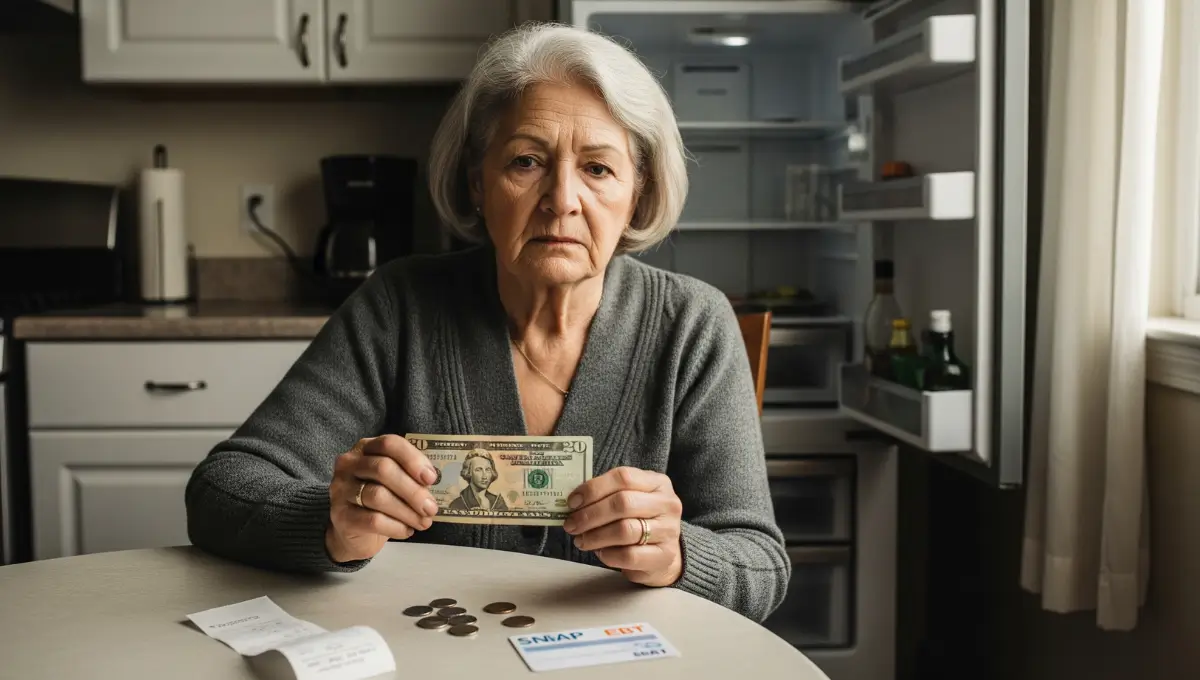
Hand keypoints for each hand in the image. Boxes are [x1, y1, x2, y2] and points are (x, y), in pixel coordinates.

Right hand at [326, 434, 440, 562]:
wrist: (354, 532)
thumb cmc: (380, 501)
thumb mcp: (395, 482)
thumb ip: (411, 477)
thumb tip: (431, 484)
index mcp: (366, 448)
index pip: (389, 444)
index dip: (412, 459)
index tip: (431, 478)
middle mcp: (349, 464)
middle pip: (383, 469)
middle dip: (413, 490)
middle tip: (431, 508)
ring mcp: (341, 489)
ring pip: (378, 496)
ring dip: (407, 512)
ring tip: (423, 522)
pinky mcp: (340, 516)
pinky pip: (372, 520)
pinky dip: (396, 527)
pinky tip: (407, 531)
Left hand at [563, 466, 683, 586]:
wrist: (664, 553)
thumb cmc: (640, 521)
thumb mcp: (631, 499)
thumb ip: (607, 495)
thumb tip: (574, 502)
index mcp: (657, 482)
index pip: (623, 477)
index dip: (593, 488)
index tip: (572, 502)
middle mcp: (667, 503)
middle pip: (623, 503)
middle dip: (590, 515)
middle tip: (571, 525)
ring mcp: (669, 530)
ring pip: (625, 530)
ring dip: (595, 536)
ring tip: (581, 541)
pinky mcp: (664, 556)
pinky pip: (629, 555)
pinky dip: (608, 555)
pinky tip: (600, 553)